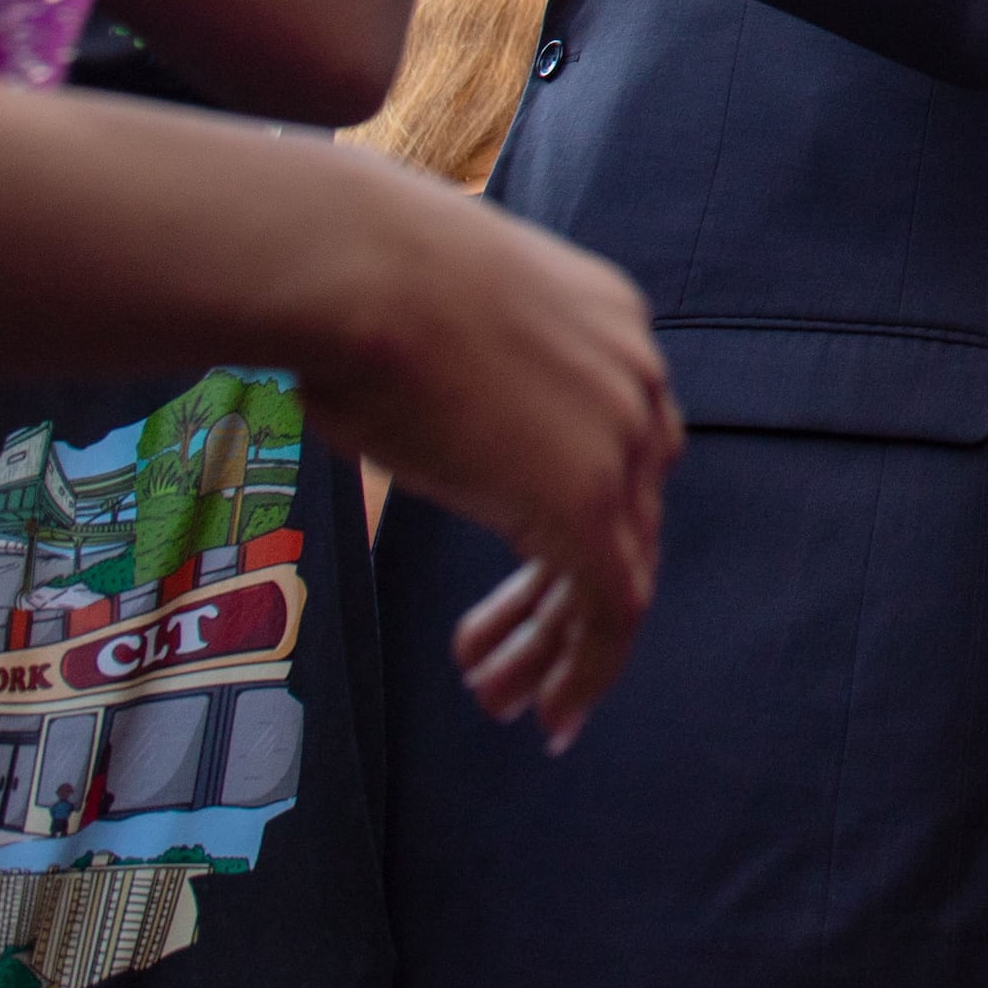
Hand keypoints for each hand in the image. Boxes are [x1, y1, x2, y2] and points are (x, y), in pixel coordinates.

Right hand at [301, 162, 677, 749]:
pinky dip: (584, 671)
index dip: (569, 515)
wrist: (355, 268)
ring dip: (559, 647)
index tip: (517, 575)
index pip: (616, 438)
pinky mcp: (589, 502)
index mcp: (606, 320)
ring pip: (617, 570)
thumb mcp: (429, 315)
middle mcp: (634, 377)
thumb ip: (452, 365)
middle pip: (626, 511)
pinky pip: (610, 609)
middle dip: (559, 596)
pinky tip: (547, 719)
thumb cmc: (353, 279)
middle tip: (499, 662)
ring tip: (506, 703)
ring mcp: (620, 440)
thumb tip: (386, 384)